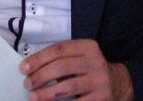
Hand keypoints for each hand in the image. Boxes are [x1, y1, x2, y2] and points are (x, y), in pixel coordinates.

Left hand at [19, 39, 133, 100]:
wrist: (118, 84)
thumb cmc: (89, 70)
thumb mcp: (80, 58)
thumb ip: (61, 60)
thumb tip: (31, 69)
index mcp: (88, 47)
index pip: (59, 49)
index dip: (39, 58)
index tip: (24, 68)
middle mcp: (96, 61)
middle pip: (62, 66)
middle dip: (41, 76)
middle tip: (27, 84)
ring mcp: (99, 80)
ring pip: (68, 86)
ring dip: (47, 93)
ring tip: (33, 97)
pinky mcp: (101, 98)